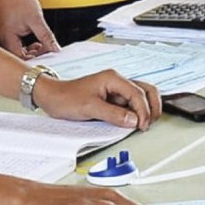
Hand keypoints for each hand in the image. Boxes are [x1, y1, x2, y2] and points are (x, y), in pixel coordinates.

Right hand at [0, 0, 59, 57]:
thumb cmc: (17, 1)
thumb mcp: (36, 19)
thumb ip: (46, 36)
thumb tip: (55, 48)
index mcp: (7, 40)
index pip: (22, 60)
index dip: (36, 58)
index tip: (47, 52)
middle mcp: (0, 42)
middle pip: (18, 59)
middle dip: (34, 56)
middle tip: (45, 48)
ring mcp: (0, 39)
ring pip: (16, 54)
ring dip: (30, 52)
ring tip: (39, 44)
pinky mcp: (2, 36)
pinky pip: (14, 48)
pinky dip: (24, 47)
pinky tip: (32, 42)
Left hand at [34, 71, 161, 130]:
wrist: (52, 96)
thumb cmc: (66, 97)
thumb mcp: (89, 108)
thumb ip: (113, 114)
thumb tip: (133, 120)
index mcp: (113, 78)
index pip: (138, 93)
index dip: (143, 111)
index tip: (142, 125)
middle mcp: (117, 81)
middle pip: (147, 90)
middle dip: (152, 107)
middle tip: (149, 123)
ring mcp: (116, 89)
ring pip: (142, 95)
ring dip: (147, 109)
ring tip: (145, 123)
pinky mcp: (113, 98)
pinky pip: (131, 103)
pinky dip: (137, 112)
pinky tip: (135, 122)